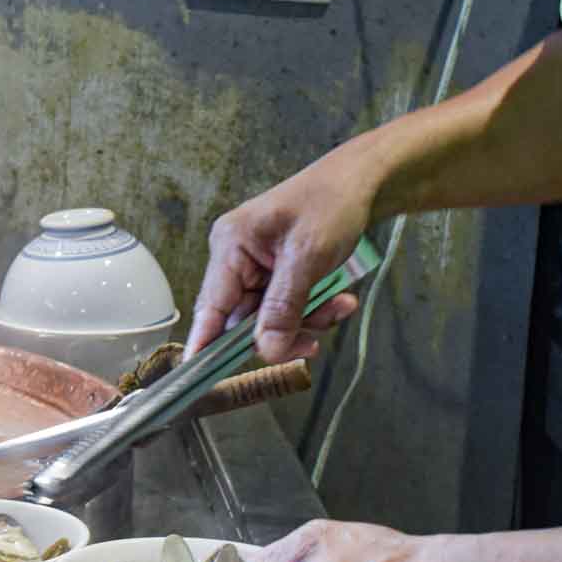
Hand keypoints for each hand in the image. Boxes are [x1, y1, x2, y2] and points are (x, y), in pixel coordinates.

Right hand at [186, 140, 381, 362]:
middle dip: (284, 332)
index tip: (198, 377)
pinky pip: (291, 310)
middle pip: (245, 322)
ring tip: (338, 305)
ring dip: (307, 321)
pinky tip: (339, 298)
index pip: (210, 306)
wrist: (362, 184)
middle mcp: (238, 259)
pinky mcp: (280, 276)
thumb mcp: (308, 257)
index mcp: (231, 245)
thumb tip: (265, 348)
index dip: (205, 344)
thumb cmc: (330, 202)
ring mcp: (259, 269)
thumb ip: (283, 306)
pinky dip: (315, 310)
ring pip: (272, 321)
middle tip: (314, 337)